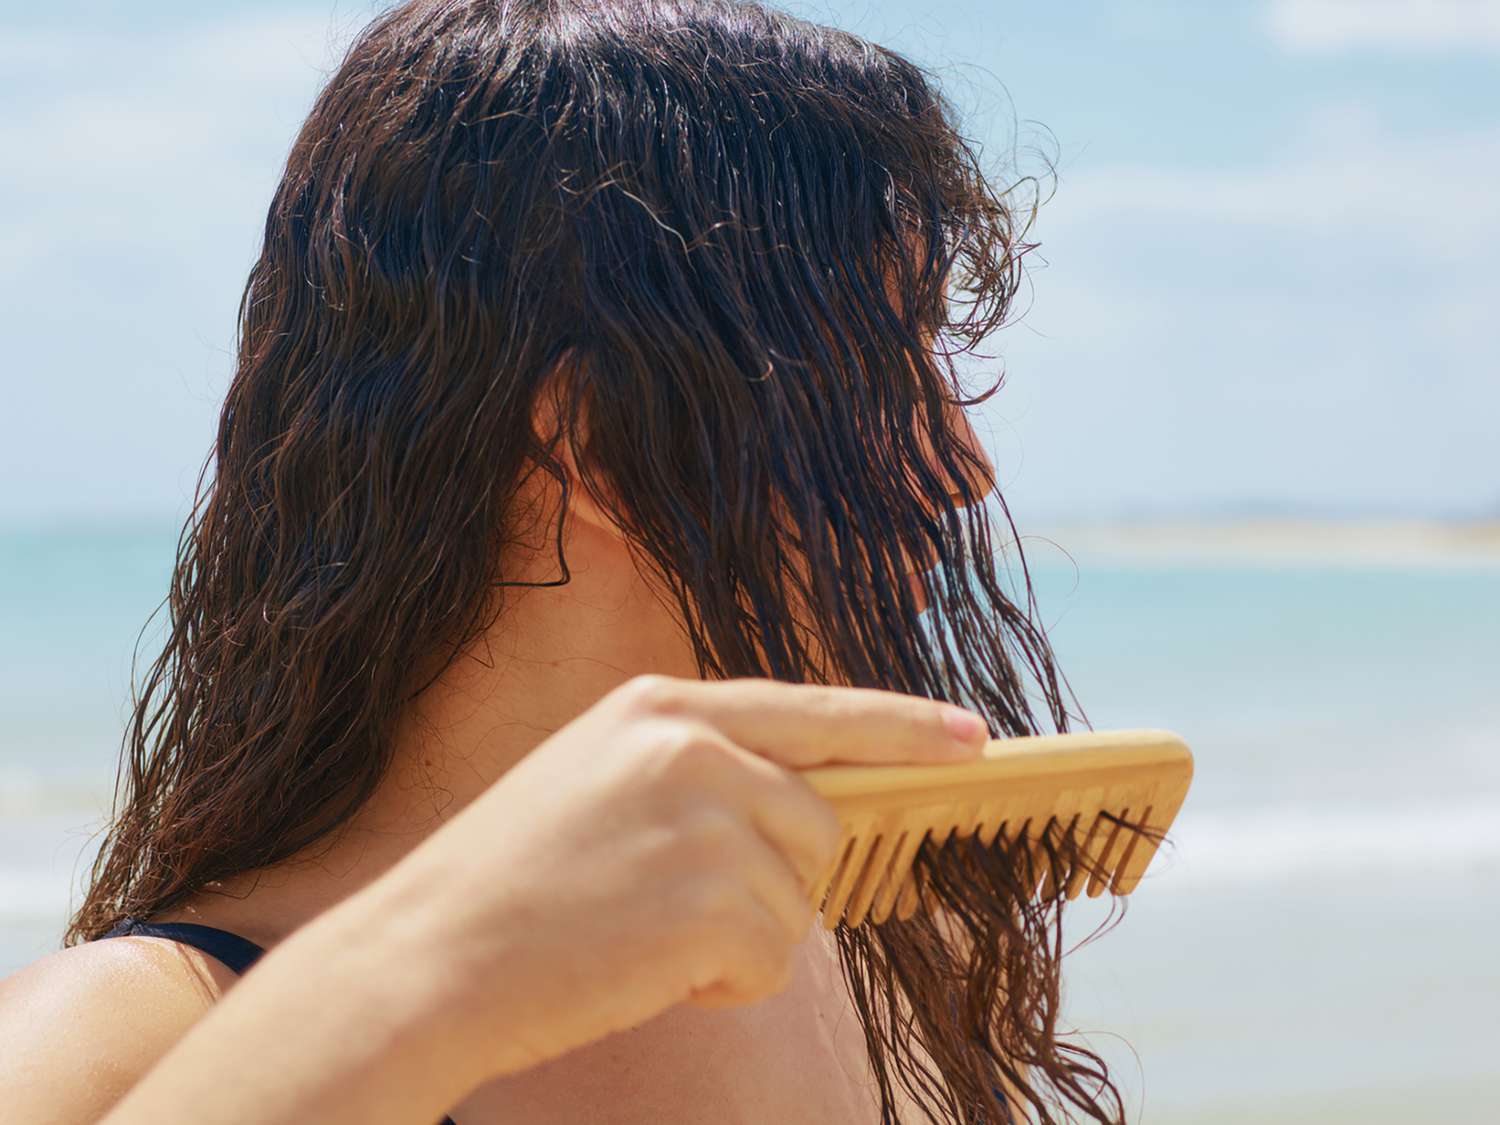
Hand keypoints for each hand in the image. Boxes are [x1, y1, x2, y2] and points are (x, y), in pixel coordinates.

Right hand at [386, 674, 989, 1077]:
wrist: (423, 958)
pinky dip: (725, 981)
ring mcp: (706, 817)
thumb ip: (698, 771)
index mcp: (660, 707)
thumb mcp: (598, 780)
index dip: (901, 728)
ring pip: (798, 894)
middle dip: (775, 874)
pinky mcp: (713, 899)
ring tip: (639, 934)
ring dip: (740, 935)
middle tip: (677, 907)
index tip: (972, 740)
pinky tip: (645, 968)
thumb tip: (804, 807)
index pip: (813, 709)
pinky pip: (775, 956)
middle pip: (817, 817)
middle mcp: (693, 745)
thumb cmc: (507, 883)